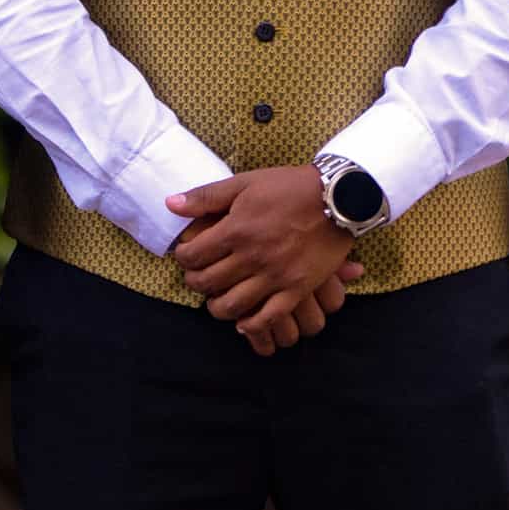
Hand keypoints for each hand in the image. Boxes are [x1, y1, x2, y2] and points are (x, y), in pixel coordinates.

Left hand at [167, 167, 360, 349]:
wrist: (338, 197)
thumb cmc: (288, 187)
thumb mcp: (243, 183)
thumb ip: (205, 196)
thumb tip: (170, 204)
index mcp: (236, 230)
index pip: (193, 255)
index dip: (183, 258)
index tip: (185, 256)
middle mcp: (253, 256)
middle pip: (208, 282)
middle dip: (195, 282)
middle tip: (197, 279)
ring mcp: (276, 275)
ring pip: (234, 305)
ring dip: (217, 307)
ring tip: (216, 301)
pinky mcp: (298, 288)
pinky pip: (270, 317)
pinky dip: (252, 325)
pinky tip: (243, 322)